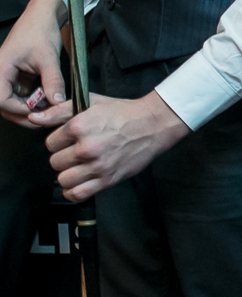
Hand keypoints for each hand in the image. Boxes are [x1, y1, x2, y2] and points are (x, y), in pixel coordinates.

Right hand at [0, 0, 68, 130]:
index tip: (38, 113)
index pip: (0, 99)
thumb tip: (58, 102)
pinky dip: (33, 100)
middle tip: (46, 118)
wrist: (42, 16)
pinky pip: (20, 95)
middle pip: (4, 104)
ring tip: (49, 109)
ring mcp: (6, 76)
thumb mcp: (49, 58)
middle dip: (25, 113)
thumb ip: (53, 81)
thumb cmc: (40, 31)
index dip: (18, 110)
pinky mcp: (15, 77)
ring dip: (30, 108)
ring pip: (13, 101)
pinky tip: (48, 100)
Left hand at [48, 91, 190, 201]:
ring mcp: (97, 165)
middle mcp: (86, 148)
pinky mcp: (108, 179)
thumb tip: (33, 119)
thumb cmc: (123, 113)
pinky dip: (73, 191)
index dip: (59, 141)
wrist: (153, 124)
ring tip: (78, 167)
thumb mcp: (90, 103)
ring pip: (63, 179)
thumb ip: (59, 111)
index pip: (50, 143)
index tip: (70, 140)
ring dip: (68, 174)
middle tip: (77, 152)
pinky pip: (77, 194)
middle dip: (63, 157)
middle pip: (55, 162)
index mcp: (79, 127)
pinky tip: (78, 182)